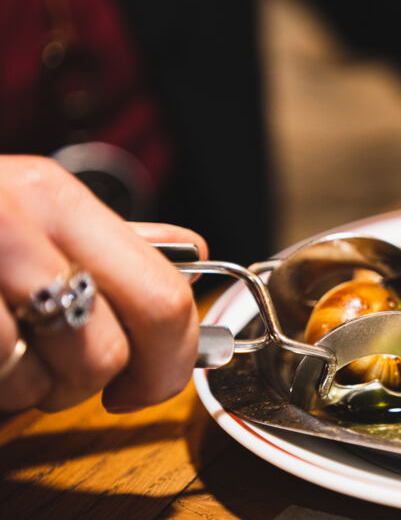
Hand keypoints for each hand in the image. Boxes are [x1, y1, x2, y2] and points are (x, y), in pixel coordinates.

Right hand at [0, 156, 207, 412]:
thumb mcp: (21, 213)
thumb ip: (102, 240)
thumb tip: (192, 252)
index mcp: (56, 198)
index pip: (164, 294)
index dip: (171, 359)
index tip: (146, 386)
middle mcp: (23, 224)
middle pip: (114, 350)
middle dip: (105, 385)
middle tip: (76, 385)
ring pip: (57, 377)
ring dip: (35, 390)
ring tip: (7, 357)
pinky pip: (5, 379)